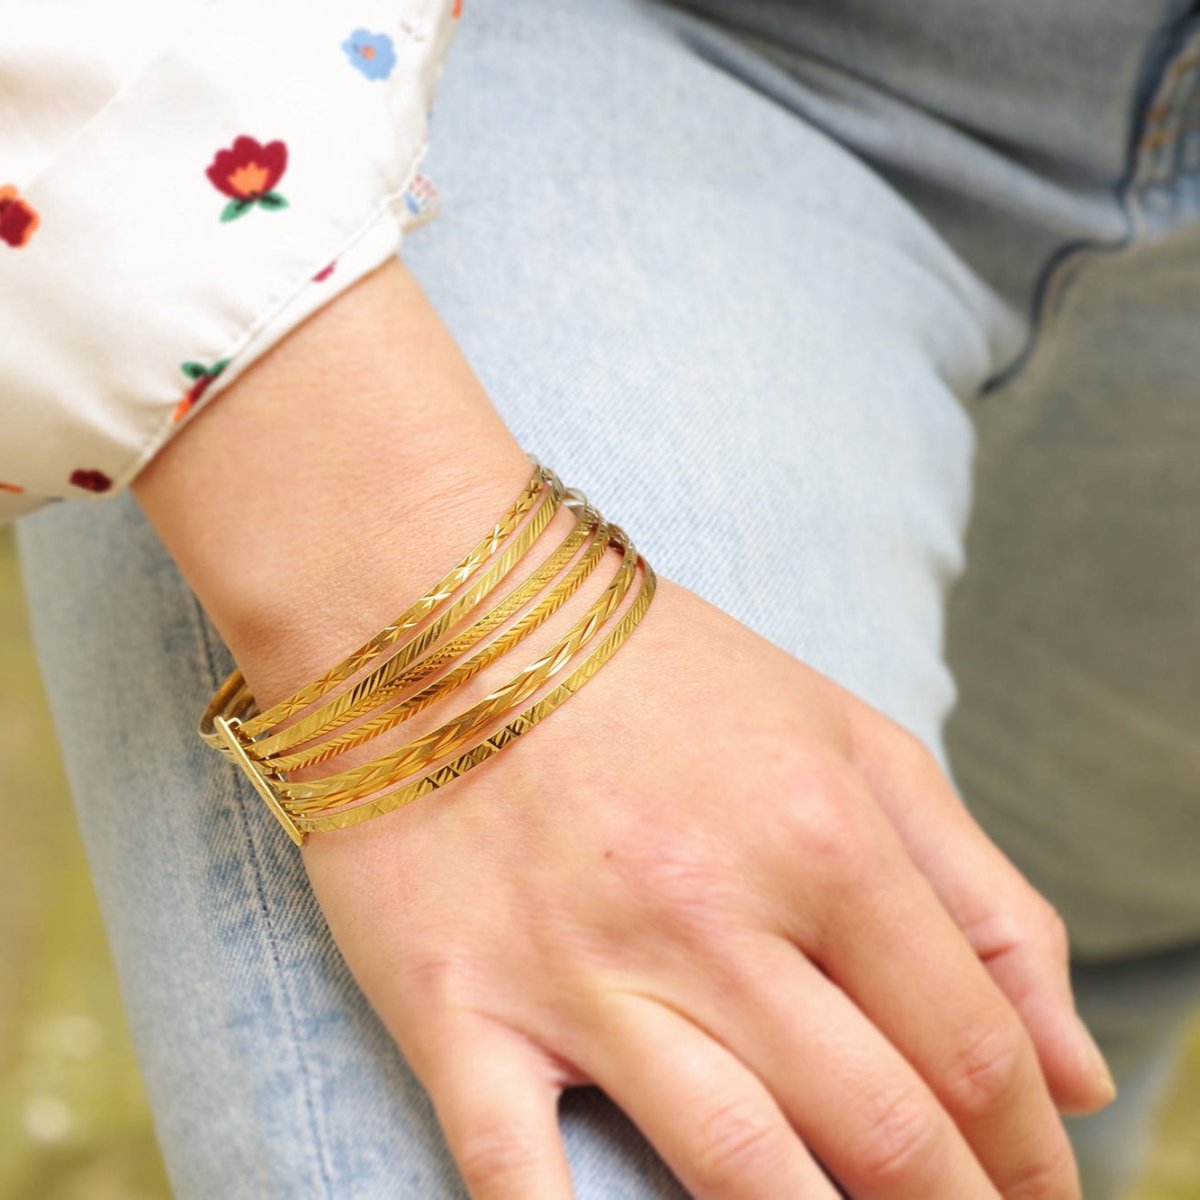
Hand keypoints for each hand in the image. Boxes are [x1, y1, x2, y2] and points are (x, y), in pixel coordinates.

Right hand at [297, 559, 1113, 1198]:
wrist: (439, 615)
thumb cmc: (654, 671)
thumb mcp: (843, 735)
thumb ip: (974, 889)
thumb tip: (1072, 1071)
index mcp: (820, 837)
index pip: (972, 1046)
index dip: (1029, 1150)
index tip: (1041, 1189)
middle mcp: (711, 917)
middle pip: (884, 1130)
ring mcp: (580, 973)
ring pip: (742, 1174)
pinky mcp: (461, 1007)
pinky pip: (515, 1178)